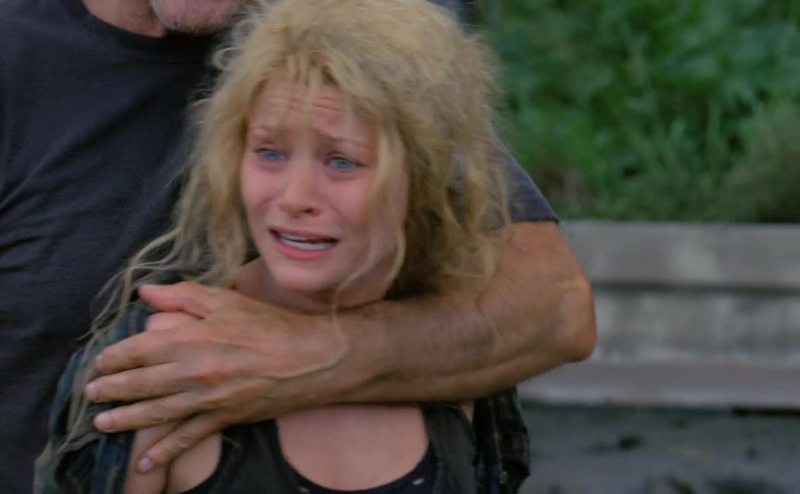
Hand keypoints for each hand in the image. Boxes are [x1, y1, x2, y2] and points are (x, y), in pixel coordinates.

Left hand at [85, 282, 348, 470]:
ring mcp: (207, 399)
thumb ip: (183, 295)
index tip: (101, 361)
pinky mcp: (224, 418)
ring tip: (102, 422)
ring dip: (124, 419)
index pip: (138, 350)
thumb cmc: (271, 325)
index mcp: (191, 339)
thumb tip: (146, 292)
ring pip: (155, 413)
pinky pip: (187, 438)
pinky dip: (164, 452)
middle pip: (140, 384)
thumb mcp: (227, 300)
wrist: (312, 358)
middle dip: (110, 389)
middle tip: (91, 393)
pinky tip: (146, 463)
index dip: (114, 357)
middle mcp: (192, 372)